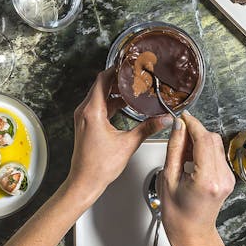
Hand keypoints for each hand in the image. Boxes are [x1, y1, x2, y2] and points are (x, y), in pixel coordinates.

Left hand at [66, 68, 166, 196]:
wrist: (84, 181)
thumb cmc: (99, 166)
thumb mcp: (128, 144)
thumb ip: (147, 128)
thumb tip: (162, 119)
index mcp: (92, 111)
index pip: (102, 80)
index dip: (115, 69)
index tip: (127, 64)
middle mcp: (84, 112)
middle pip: (100, 86)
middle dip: (118, 79)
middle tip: (134, 75)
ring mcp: (83, 118)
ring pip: (99, 96)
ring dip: (114, 91)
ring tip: (132, 89)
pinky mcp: (85, 125)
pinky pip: (97, 106)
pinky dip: (110, 103)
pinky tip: (124, 106)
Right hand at [157, 112, 235, 245]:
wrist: (191, 233)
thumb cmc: (177, 213)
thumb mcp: (168, 178)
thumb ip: (175, 148)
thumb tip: (178, 126)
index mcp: (207, 179)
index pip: (204, 139)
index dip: (193, 124)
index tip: (183, 117)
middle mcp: (222, 178)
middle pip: (212, 139)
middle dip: (195, 133)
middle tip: (179, 136)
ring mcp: (228, 178)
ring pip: (216, 145)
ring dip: (200, 142)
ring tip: (183, 153)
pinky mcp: (228, 178)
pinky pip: (217, 155)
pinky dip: (204, 151)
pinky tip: (192, 161)